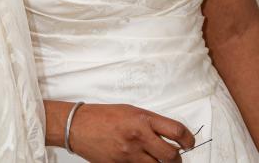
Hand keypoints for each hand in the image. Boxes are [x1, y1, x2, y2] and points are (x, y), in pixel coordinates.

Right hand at [67, 102, 195, 161]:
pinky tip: (141, 161)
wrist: (79, 126)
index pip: (176, 131)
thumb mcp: (130, 111)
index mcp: (142, 119)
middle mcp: (138, 137)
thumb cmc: (103, 116)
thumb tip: (169, 135)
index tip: (189, 143)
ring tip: (157, 160)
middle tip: (175, 157)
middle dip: (178, 159)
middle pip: (172, 156)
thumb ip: (150, 123)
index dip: (189, 140)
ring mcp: (130, 155)